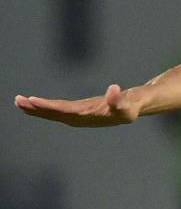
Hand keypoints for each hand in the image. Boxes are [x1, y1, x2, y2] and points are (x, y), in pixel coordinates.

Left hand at [14, 84, 141, 126]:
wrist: (134, 107)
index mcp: (90, 117)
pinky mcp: (77, 112)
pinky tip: (33, 104)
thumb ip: (120, 100)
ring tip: (19, 101)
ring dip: (36, 108)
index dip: (49, 106)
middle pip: (54, 114)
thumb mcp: (130, 105)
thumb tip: (113, 89)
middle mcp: (81, 119)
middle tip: (18, 101)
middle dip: (36, 109)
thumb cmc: (132, 107)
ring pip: (53, 113)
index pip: (65, 112)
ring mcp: (78, 116)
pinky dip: (44, 107)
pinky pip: (57, 110)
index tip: (34, 101)